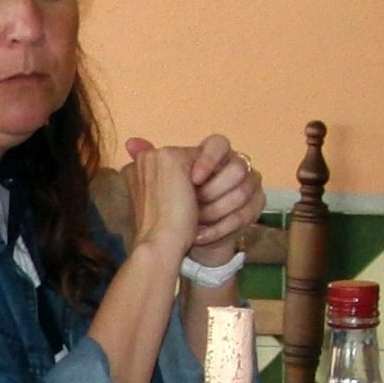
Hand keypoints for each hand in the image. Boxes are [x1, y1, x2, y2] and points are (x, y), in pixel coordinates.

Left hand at [127, 133, 261, 257]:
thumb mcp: (155, 181)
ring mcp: (247, 185)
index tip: (192, 179)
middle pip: (237, 169)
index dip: (208, 160)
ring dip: (214, 212)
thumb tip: (130, 142)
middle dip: (210, 193)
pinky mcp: (253, 207)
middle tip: (191, 206)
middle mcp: (232, 167)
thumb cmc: (170, 208)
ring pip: (242, 192)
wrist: (181, 240)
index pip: (219, 143)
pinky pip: (246, 214)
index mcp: (210, 155)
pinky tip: (199, 236)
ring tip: (193, 223)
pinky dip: (219, 228)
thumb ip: (148, 158)